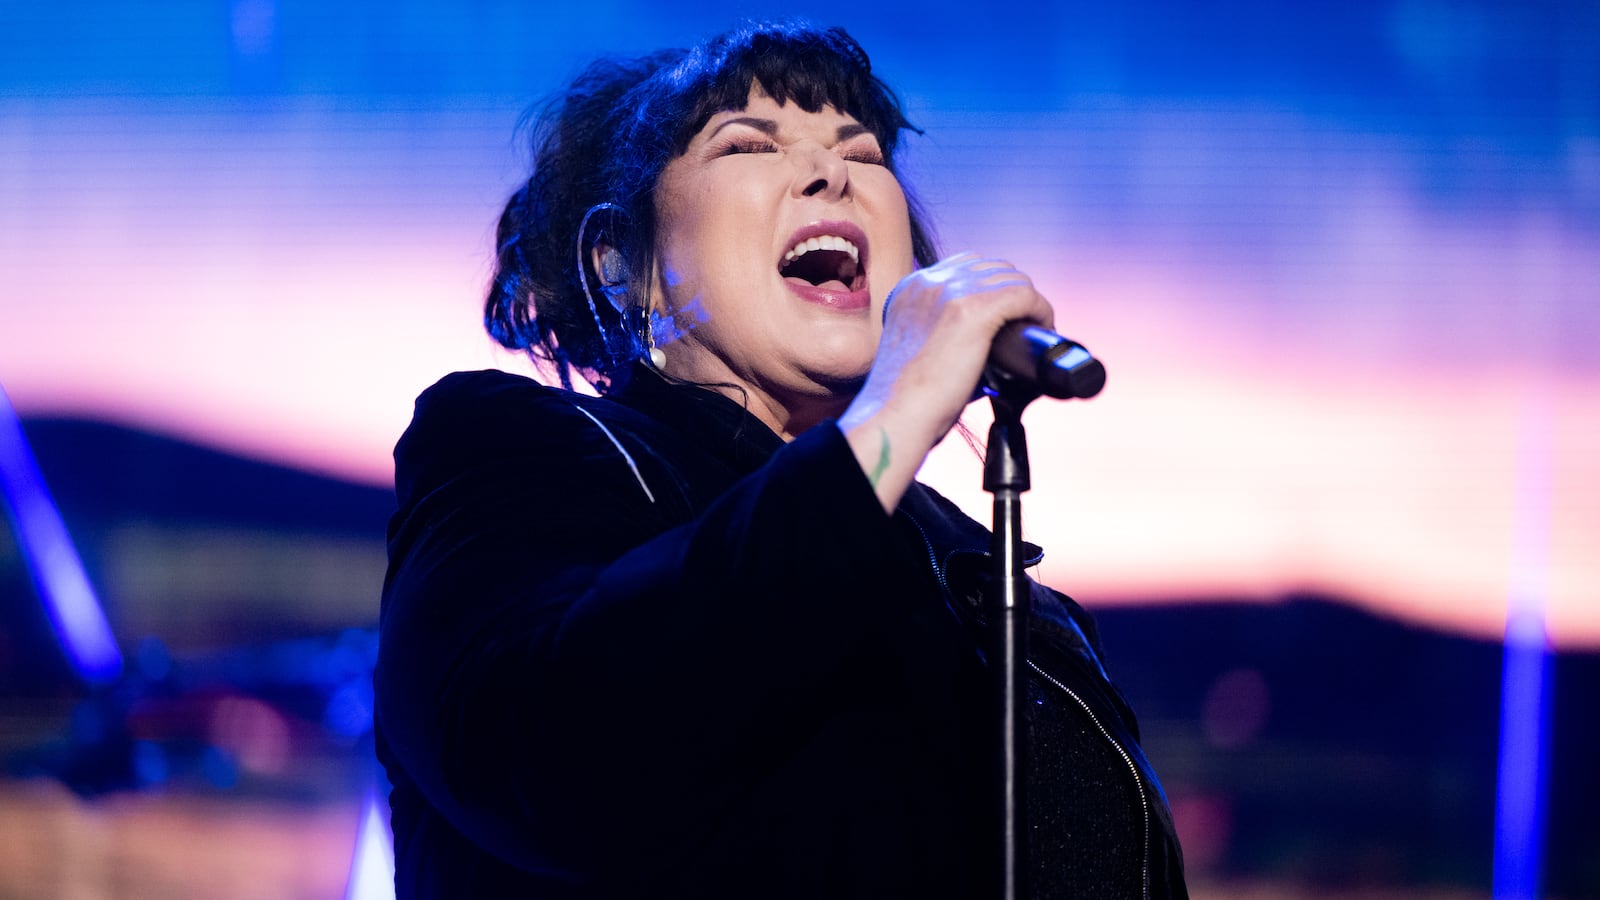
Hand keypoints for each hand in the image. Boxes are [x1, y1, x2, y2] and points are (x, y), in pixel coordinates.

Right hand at [839, 253, 1055, 510]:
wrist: (897, 413)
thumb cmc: (906, 396)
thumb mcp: (915, 346)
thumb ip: (937, 331)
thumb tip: (977, 340)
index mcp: (911, 287)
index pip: (965, 267)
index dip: (991, 289)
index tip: (1002, 315)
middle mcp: (929, 281)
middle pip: (990, 268)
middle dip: (1011, 292)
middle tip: (1021, 323)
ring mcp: (952, 292)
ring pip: (1011, 278)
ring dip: (1027, 301)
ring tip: (1032, 328)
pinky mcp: (975, 310)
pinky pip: (1025, 295)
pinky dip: (1039, 310)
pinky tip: (1041, 328)